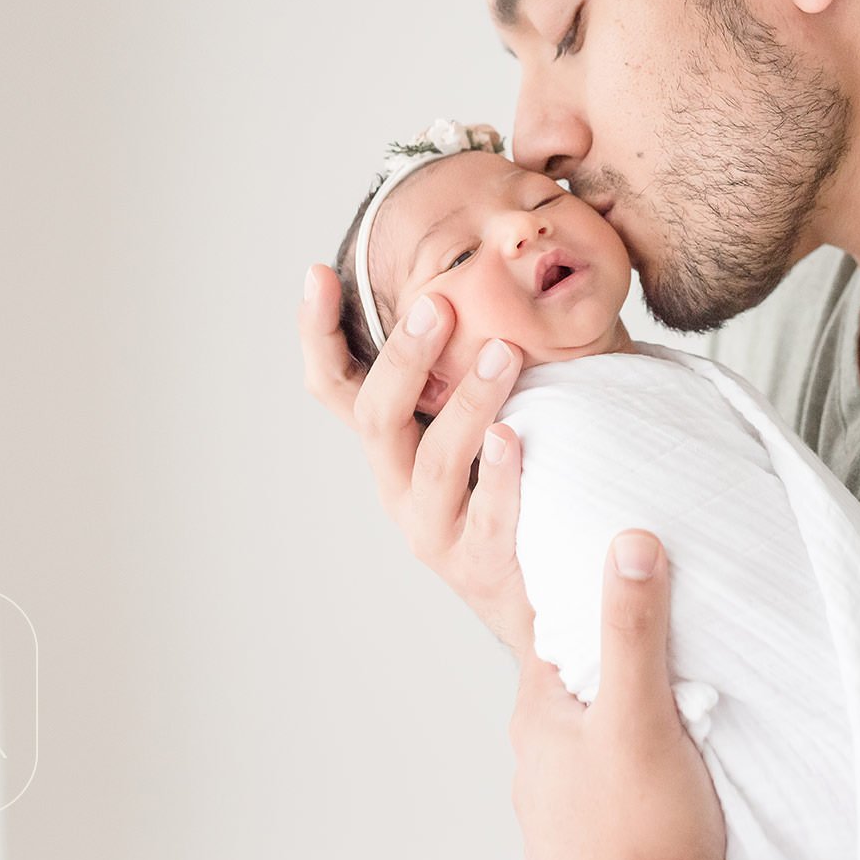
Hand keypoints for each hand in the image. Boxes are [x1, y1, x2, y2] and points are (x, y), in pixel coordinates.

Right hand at [298, 264, 532, 650]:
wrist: (542, 592)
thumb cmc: (520, 482)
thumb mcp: (486, 416)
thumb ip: (480, 358)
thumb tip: (493, 267)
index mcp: (391, 444)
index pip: (335, 385)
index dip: (318, 333)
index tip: (317, 272)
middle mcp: (397, 483)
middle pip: (378, 416)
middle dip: (403, 357)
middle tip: (436, 303)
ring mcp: (432, 527)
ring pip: (435, 459)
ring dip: (467, 400)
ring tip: (504, 352)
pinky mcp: (477, 563)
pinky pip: (485, 517)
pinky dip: (499, 475)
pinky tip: (514, 439)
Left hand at [510, 531, 725, 859]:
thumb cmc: (635, 840)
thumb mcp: (640, 719)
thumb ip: (633, 634)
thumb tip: (628, 546)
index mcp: (538, 712)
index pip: (554, 625)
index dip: (589, 590)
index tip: (624, 560)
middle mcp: (542, 749)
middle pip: (582, 670)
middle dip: (623, 647)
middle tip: (672, 626)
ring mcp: (567, 789)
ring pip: (600, 718)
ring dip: (636, 700)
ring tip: (682, 689)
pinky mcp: (599, 819)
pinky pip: (617, 760)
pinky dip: (642, 743)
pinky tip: (676, 748)